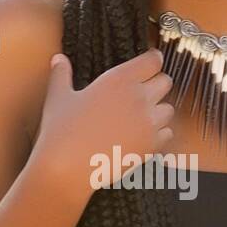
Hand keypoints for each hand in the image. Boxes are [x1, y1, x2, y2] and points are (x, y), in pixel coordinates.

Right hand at [31, 47, 174, 192]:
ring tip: (141, 116)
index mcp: (119, 79)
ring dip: (158, 110)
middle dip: (156, 84)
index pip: (153, 60)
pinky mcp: (151, 145)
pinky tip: (143, 135)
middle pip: (165, 82)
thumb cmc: (61, 130)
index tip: (147, 65)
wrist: (67, 167)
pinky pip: (168, 133)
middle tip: (142, 92)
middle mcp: (139, 97)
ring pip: (169, 109)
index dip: (152, 60)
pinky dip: (159, 133)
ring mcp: (148, 122)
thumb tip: (58, 59)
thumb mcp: (58, 97)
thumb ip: (61, 74)